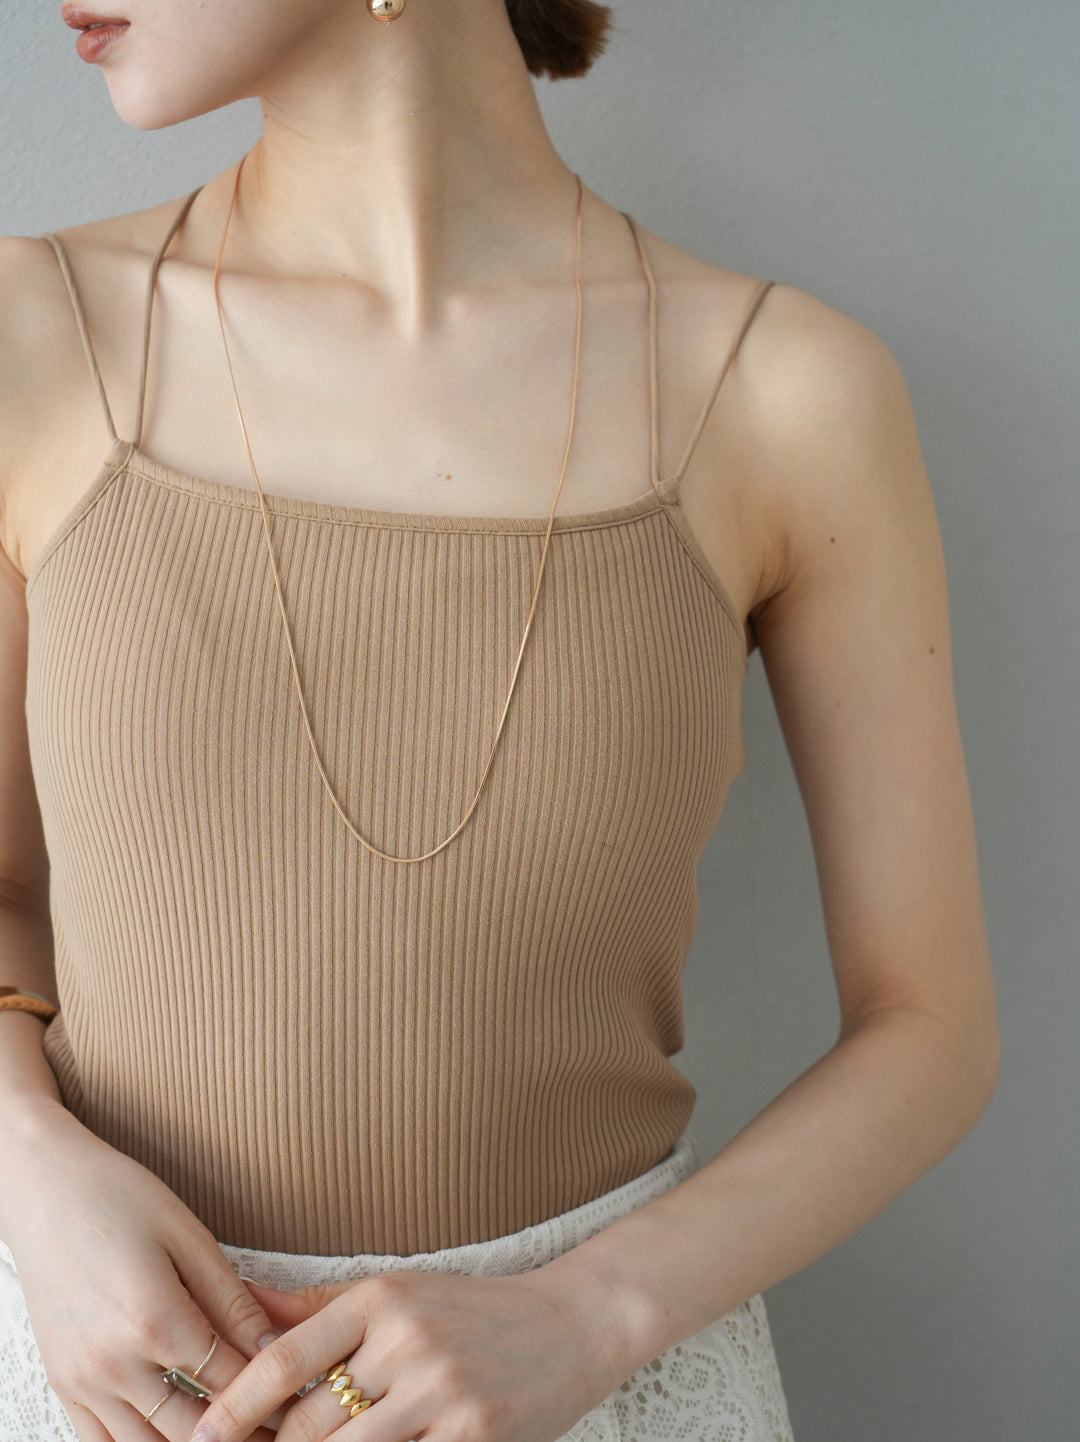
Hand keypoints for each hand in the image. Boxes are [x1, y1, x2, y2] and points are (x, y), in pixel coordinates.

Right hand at [3, 1100, 286, 1440]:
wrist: (44, 1190)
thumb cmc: (119, 1197)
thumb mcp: (189, 1237)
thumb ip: (232, 1301)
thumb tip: (274, 1346)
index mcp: (154, 1319)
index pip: (229, 1381)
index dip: (273, 1394)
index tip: (302, 1397)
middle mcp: (113, 1363)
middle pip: (192, 1429)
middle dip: (241, 1432)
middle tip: (279, 1431)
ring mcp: (81, 1380)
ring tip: (235, 1432)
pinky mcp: (62, 1383)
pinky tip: (176, 1436)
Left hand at [187, 1265, 616, 1441]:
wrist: (576, 1320)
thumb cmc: (474, 1309)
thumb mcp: (399, 1291)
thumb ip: (317, 1308)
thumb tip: (241, 1306)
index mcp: (381, 1297)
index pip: (283, 1359)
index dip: (231, 1408)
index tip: (196, 1439)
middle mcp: (407, 1340)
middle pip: (307, 1422)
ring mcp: (443, 1392)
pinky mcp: (473, 1436)